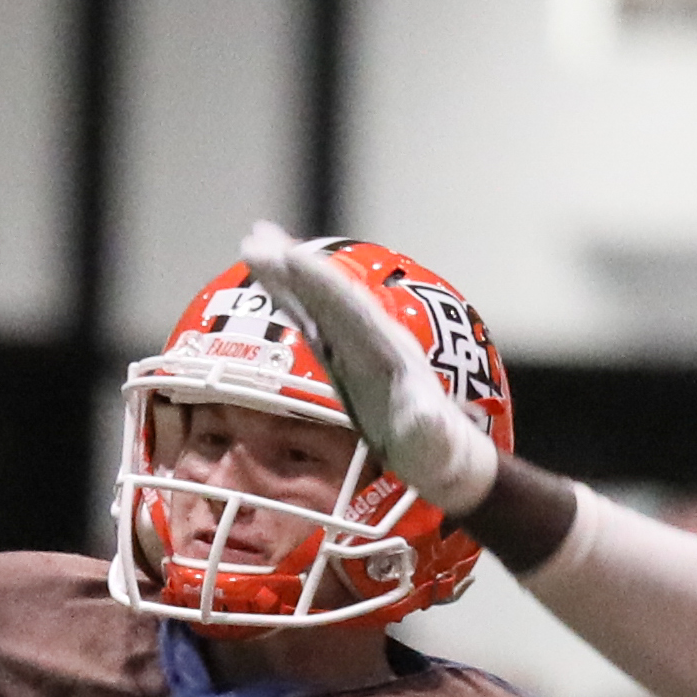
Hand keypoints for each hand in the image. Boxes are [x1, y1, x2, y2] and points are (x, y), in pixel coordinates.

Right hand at [239, 221, 498, 513]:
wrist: (444, 456)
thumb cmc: (439, 453)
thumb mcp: (435, 444)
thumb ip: (428, 429)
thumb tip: (424, 417)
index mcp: (390, 352)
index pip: (351, 310)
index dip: (322, 285)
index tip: (292, 257)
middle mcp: (373, 340)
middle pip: (329, 296)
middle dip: (295, 269)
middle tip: (254, 240)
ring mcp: (358, 347)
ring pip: (318, 303)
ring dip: (287, 275)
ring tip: (252, 244)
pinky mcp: (345, 360)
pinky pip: (313, 322)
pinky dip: (291, 302)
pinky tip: (271, 285)